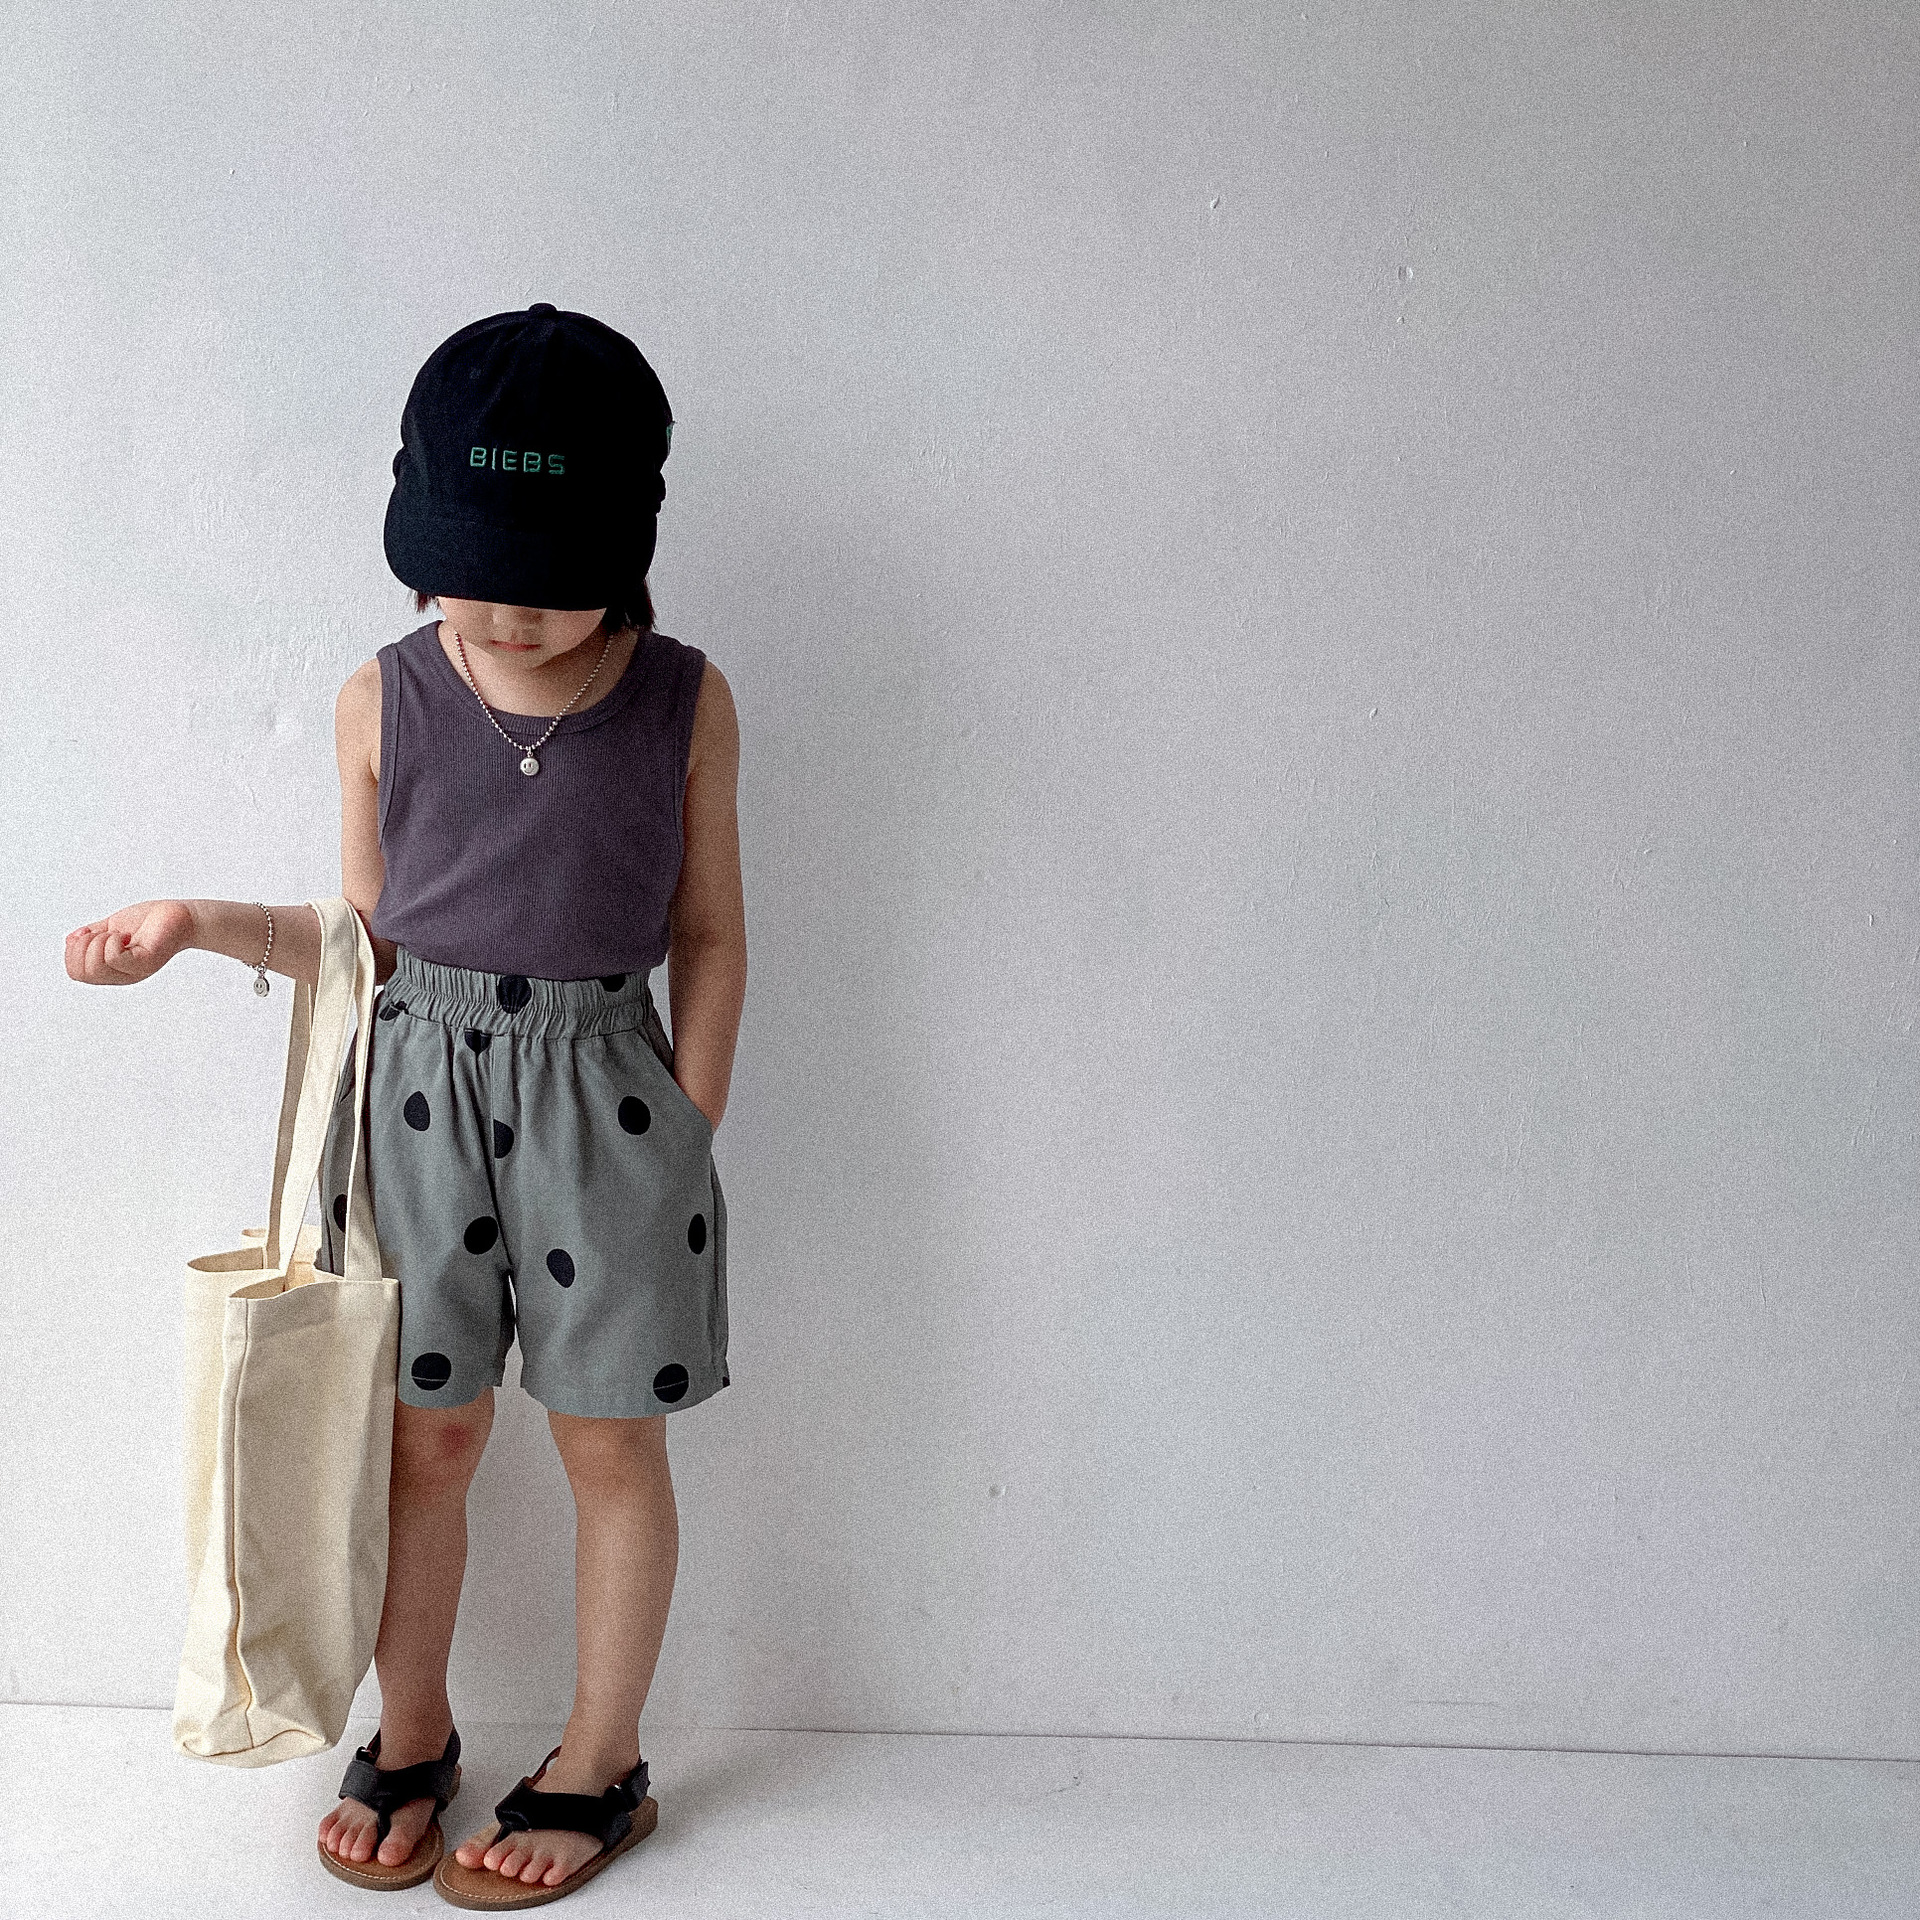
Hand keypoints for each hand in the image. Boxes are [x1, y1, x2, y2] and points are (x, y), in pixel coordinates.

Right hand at [65, 899, 199, 985]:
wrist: (181, 916)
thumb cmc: (150, 922)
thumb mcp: (111, 926)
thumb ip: (91, 935)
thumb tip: (70, 941)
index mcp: (111, 969)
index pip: (75, 973)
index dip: (73, 950)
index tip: (90, 932)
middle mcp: (122, 975)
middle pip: (80, 973)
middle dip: (82, 946)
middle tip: (104, 933)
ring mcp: (134, 971)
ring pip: (95, 967)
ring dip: (97, 942)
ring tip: (116, 933)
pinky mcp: (147, 961)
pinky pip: (114, 958)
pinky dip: (112, 941)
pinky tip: (125, 935)